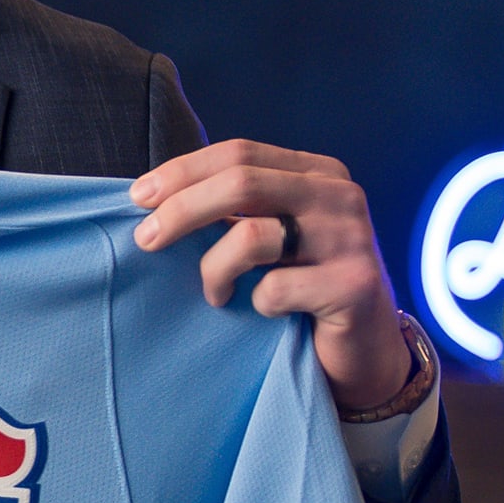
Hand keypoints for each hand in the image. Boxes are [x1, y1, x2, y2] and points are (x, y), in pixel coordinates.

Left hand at [129, 140, 411, 410]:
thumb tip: (152, 195)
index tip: (138, 198)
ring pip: (251, 235)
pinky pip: (275, 288)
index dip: (182, 172)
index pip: (238, 153)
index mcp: (318, 172)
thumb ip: (235, 207)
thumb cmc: (304, 286)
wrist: (365, 349)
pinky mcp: (354, 284)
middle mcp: (340, 195)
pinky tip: (264, 312)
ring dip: (214, 269)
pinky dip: (255, 303)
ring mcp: (351, 238)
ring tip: (214, 293)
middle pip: (241, 183)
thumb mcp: (275, 233)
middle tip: (147, 240)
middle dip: (181, 210)